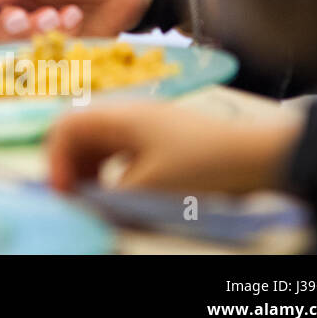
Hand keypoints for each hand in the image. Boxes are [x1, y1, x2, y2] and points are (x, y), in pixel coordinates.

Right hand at [0, 0, 153, 42]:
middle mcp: (1, 6)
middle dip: (1, 28)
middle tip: (25, 19)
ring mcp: (24, 29)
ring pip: (7, 48)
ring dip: (32, 34)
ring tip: (59, 15)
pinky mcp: (50, 48)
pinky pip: (40, 55)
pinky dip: (58, 38)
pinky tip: (75, 16)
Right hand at [46, 102, 302, 194]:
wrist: (261, 157)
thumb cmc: (203, 166)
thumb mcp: (150, 188)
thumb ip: (109, 198)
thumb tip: (83, 206)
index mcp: (118, 116)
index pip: (65, 128)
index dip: (55, 161)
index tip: (65, 195)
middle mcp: (126, 111)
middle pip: (78, 132)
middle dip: (69, 166)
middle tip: (75, 199)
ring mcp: (144, 122)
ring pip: (98, 142)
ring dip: (88, 169)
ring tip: (97, 198)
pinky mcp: (160, 136)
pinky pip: (119, 148)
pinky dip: (109, 169)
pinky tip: (122, 190)